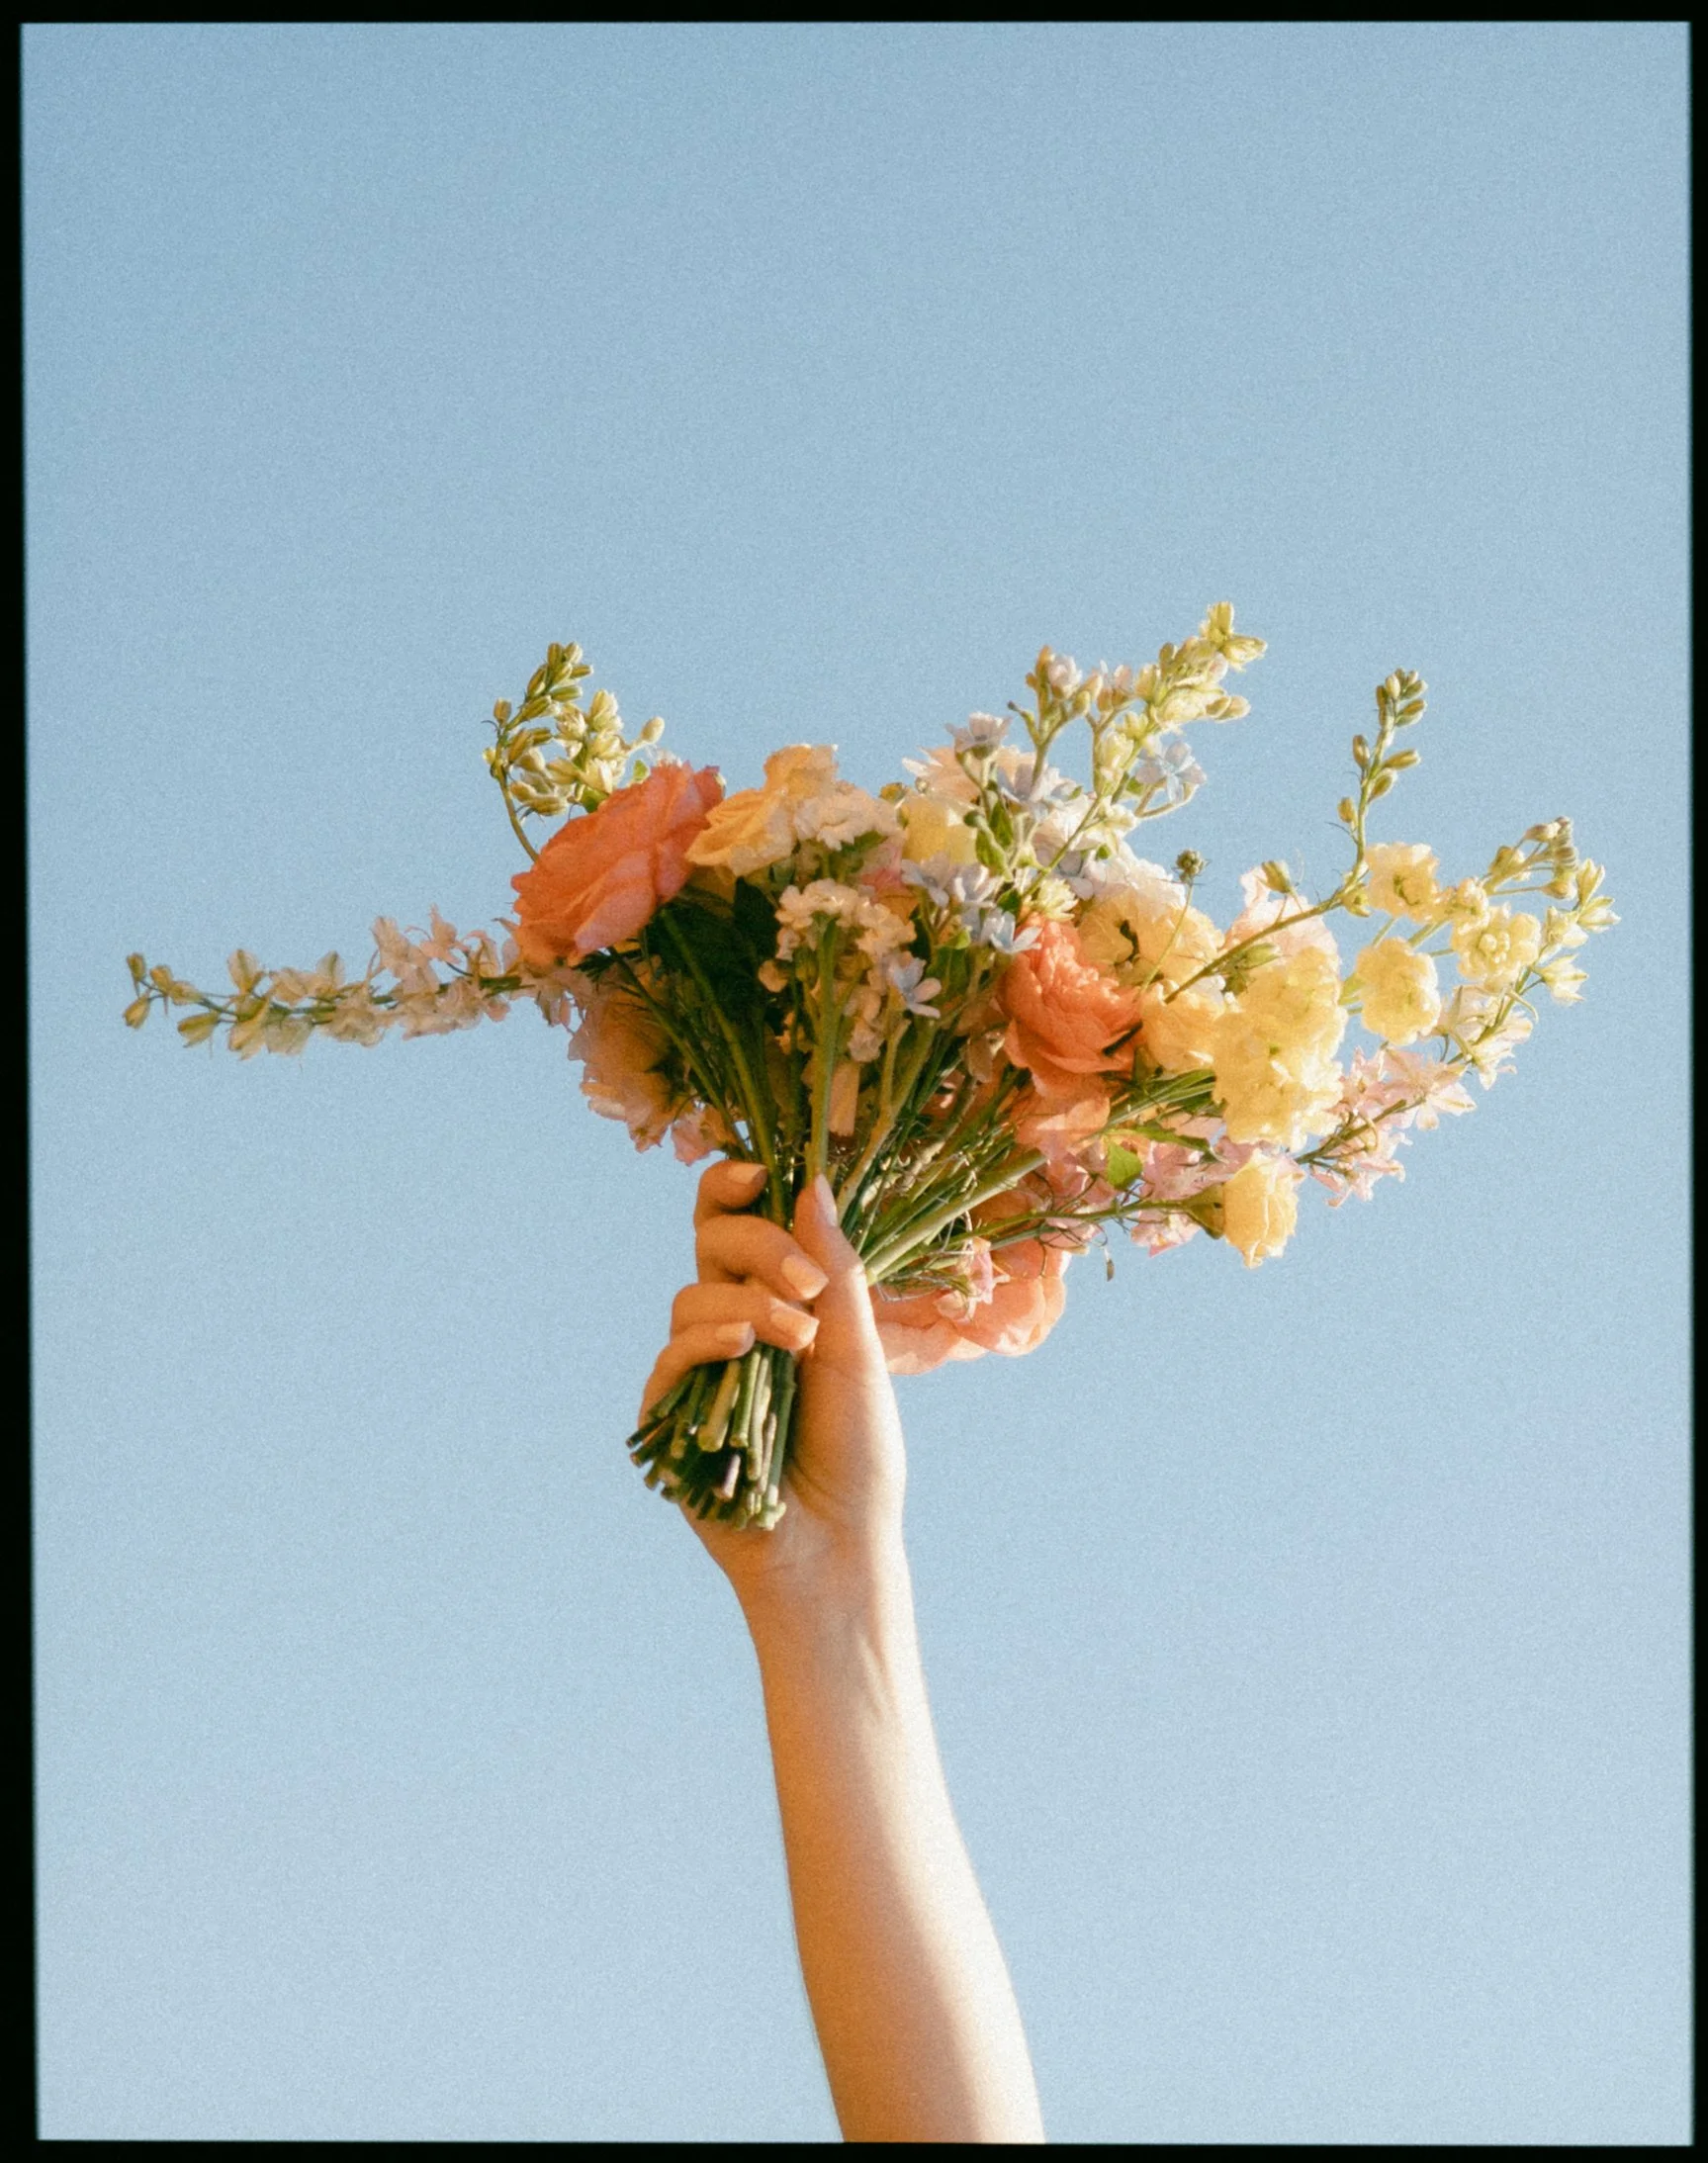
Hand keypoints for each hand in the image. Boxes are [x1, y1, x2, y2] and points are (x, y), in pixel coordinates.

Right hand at [640, 1160, 906, 1608]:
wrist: (837, 1548)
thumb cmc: (859, 1457)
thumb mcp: (859, 1352)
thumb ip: (836, 1271)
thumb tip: (812, 1182)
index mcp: (779, 1300)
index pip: (739, 1222)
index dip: (735, 1186)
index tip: (757, 1171)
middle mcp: (733, 1325)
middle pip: (711, 1243)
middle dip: (758, 1244)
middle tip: (808, 1284)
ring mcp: (699, 1369)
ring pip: (692, 1296)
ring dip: (749, 1305)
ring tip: (800, 1341)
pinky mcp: (670, 1415)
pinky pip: (673, 1355)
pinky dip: (709, 1341)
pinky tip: (746, 1352)